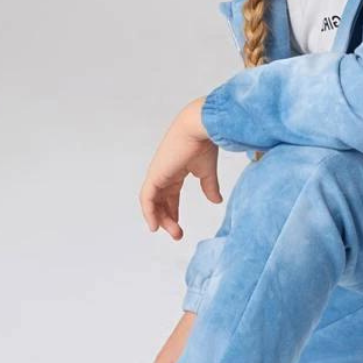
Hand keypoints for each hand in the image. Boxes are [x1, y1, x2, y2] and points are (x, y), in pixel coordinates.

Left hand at [139, 97, 222, 239]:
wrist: (200, 128)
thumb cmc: (204, 143)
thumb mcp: (208, 171)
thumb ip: (210, 186)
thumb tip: (216, 201)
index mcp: (175, 170)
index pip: (170, 194)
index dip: (173, 210)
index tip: (178, 226)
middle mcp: (164, 173)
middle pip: (160, 200)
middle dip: (168, 218)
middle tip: (178, 234)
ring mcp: (158, 174)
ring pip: (153, 202)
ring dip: (161, 219)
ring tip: (173, 232)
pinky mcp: (155, 175)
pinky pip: (147, 198)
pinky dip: (149, 212)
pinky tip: (154, 225)